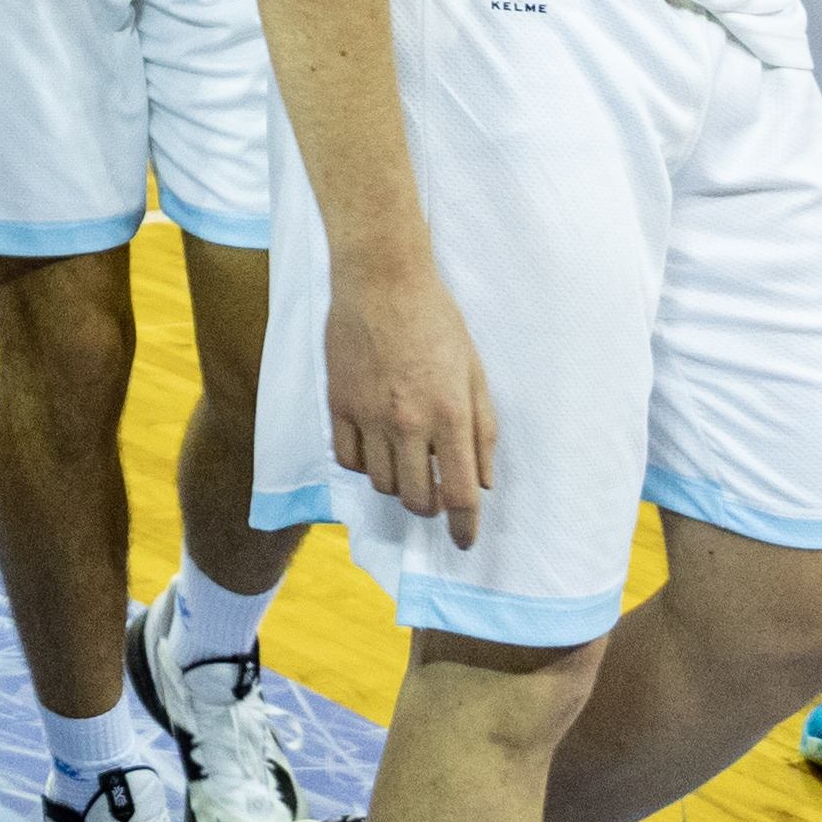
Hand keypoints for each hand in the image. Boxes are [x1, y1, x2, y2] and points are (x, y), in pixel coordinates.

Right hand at [322, 247, 498, 548]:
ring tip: (404, 463)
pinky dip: (362, 464)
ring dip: (396, 484)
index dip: (464, 527)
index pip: (459, 493)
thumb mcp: (475, 373)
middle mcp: (409, 422)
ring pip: (380, 483)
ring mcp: (369, 415)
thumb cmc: (437, 320)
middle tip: (434, 493)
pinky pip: (347, 458)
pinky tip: (373, 448)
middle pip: (416, 498)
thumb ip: (483, 430)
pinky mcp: (339, 403)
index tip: (464, 542)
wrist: (381, 280)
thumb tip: (482, 481)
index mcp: (451, 414)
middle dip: (430, 507)